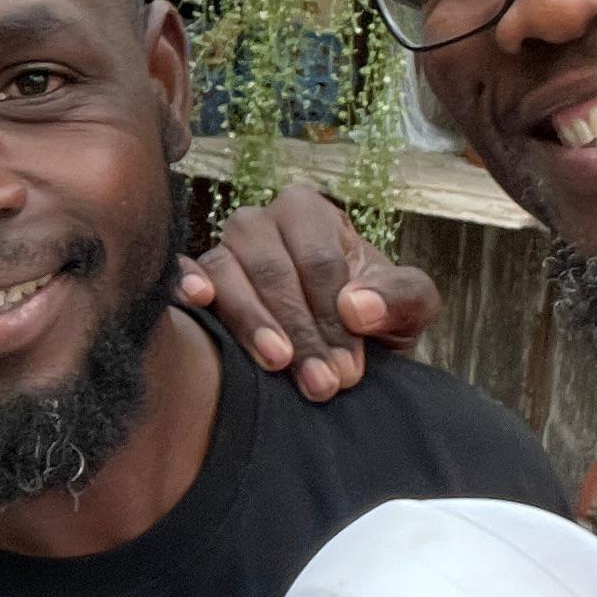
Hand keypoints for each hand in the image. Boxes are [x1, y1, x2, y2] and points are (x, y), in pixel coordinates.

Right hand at [176, 182, 439, 401]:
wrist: (340, 346)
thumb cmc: (371, 316)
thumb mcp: (409, 308)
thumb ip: (400, 298)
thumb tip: (356, 307)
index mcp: (311, 213)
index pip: (318, 260)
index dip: (333, 316)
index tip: (349, 368)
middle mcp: (261, 222)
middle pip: (272, 267)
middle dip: (300, 330)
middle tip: (321, 383)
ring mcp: (225, 248)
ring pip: (226, 272)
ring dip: (252, 322)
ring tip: (277, 363)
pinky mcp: (199, 278)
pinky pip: (187, 272)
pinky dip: (188, 285)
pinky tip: (198, 303)